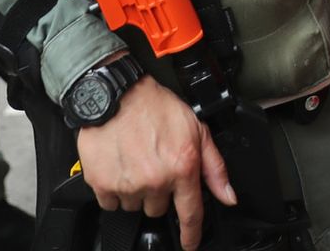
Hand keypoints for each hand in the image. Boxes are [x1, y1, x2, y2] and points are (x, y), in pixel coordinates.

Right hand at [77, 76, 235, 250]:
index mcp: (182, 167)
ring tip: (136, 161)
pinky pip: (110, 202)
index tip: (190, 244)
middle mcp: (156, 180)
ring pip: (135, 205)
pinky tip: (119, 166)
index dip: (192, 235)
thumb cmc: (155, 107)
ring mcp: (127, 184)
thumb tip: (227, 196)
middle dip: (159, 191)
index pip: (190, 214)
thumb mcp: (197, 130)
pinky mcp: (101, 183)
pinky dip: (114, 189)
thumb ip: (214, 167)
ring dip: (136, 190)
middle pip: (159, 208)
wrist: (116, 94)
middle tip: (154, 165)